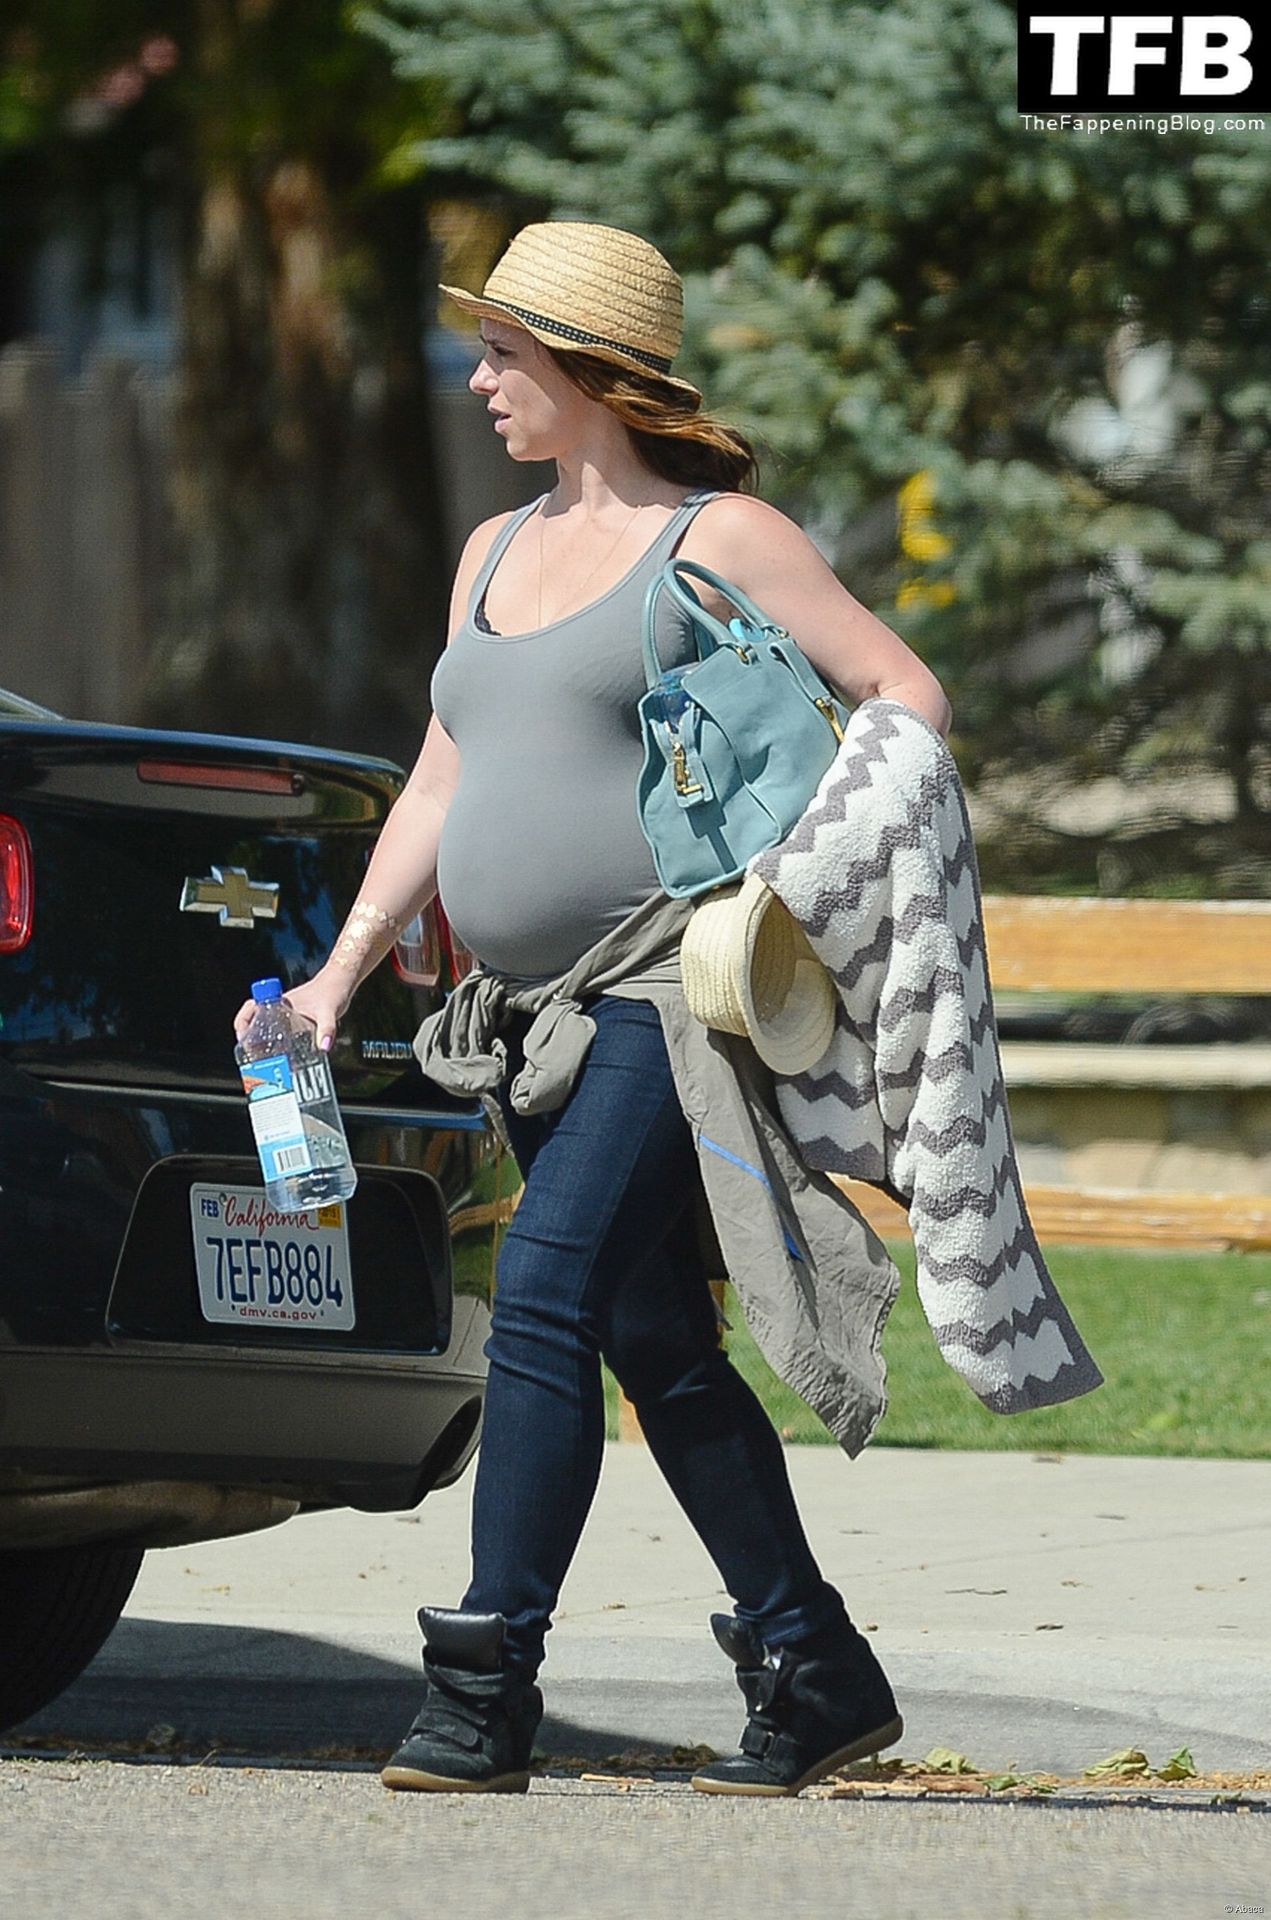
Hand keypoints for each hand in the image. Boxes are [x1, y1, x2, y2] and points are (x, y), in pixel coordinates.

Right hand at [232, 969, 351, 1051]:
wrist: (343, 982)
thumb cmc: (333, 990)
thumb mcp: (329, 1011)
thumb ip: (327, 1028)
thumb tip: (324, 1047)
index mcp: (280, 1001)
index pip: (251, 1008)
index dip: (242, 1022)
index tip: (243, 1038)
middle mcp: (280, 1008)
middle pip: (254, 1023)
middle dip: (249, 1040)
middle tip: (253, 1058)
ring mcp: (287, 1015)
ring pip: (266, 1030)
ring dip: (262, 1044)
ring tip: (265, 1063)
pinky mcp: (297, 1021)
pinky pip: (280, 1034)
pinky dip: (277, 1046)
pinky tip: (286, 1060)